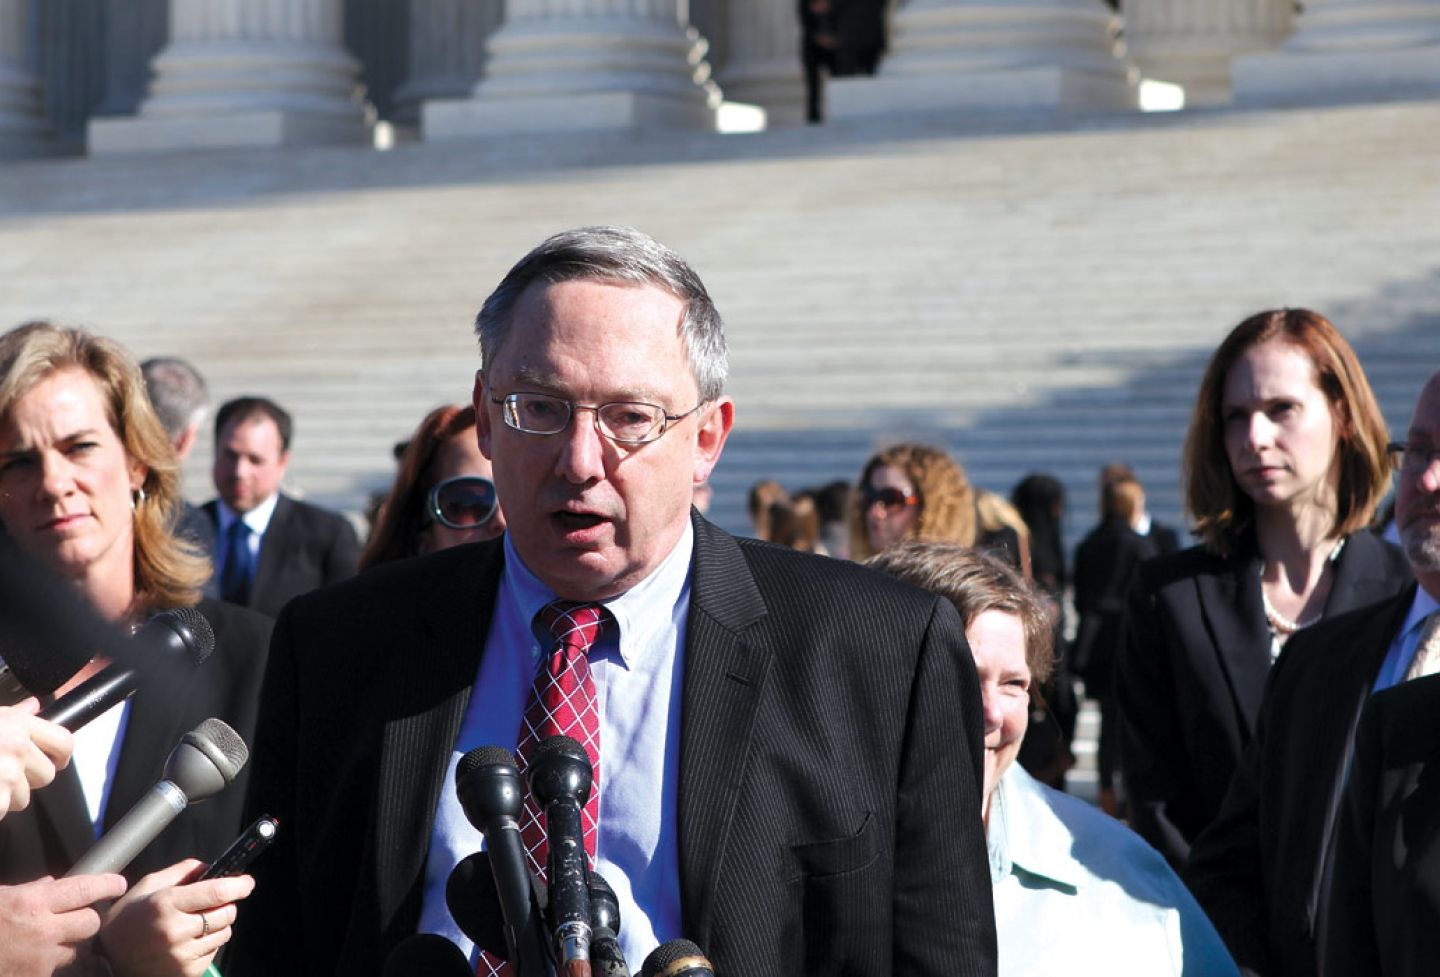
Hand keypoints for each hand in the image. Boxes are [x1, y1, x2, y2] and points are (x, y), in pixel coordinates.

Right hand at [0, 697, 74, 815]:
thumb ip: (15, 715)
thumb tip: (33, 706)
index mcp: (20, 725)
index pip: (65, 742)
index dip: (60, 755)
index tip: (52, 760)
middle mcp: (19, 747)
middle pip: (47, 775)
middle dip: (27, 779)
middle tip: (1, 772)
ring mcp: (8, 774)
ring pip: (24, 798)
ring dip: (6, 796)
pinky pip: (5, 810)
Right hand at [0, 873, 127, 976]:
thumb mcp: (0, 898)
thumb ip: (28, 891)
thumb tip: (50, 884)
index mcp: (32, 902)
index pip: (84, 889)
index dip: (106, 885)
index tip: (118, 884)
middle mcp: (43, 930)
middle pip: (91, 923)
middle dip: (87, 919)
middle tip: (77, 918)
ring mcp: (41, 959)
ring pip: (76, 951)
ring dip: (68, 946)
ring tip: (47, 942)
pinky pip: (53, 970)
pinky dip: (47, 965)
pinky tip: (30, 959)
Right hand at [98, 859, 254, 976]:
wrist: (106, 961)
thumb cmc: (125, 921)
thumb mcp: (146, 887)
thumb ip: (181, 871)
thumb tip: (211, 867)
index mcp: (165, 904)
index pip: (217, 892)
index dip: (239, 885)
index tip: (246, 881)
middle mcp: (175, 930)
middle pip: (227, 913)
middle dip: (227, 904)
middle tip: (213, 903)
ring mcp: (181, 955)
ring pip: (224, 933)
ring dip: (218, 925)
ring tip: (194, 924)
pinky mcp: (185, 972)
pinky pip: (214, 952)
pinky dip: (208, 944)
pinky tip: (187, 941)